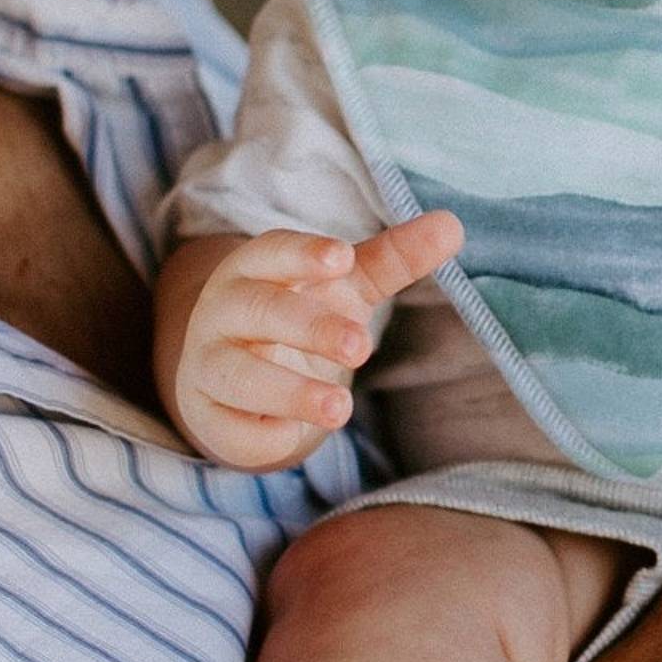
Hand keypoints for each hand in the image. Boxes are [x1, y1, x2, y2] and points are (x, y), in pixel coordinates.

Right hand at [173, 216, 461, 467]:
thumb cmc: (299, 312)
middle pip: (257, 310)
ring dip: (288, 390)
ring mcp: (208, 365)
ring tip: (340, 408)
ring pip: (235, 374)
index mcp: (255, 269)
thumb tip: (452, 225)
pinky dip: (260, 435)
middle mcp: (223, 312)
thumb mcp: (347, 286)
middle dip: (308, 327)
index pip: (269, 251)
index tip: (342, 258)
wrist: (239, 375)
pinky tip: (292, 436)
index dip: (303, 254)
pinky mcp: (209, 417)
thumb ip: (394, 258)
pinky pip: (228, 427)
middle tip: (361, 346)